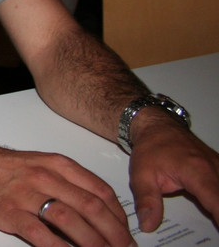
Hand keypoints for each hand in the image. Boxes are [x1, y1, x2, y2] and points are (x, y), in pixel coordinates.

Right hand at [0, 146, 134, 246]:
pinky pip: (40, 234)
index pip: (100, 190)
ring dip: (93, 243)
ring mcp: (27, 195)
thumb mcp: (44, 165)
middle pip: (90, 207)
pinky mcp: (11, 212)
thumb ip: (71, 185)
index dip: (119, 216)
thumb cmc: (8, 169)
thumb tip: (99, 212)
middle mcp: (46, 177)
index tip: (126, 232)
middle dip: (113, 233)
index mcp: (59, 165)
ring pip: (70, 220)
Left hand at [128, 113, 218, 232]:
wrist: (156, 125)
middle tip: (216, 228)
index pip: (217, 201)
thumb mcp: (141, 175)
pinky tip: (215, 210)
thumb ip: (147, 201)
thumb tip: (149, 225)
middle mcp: (214, 169)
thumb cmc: (151, 147)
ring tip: (215, 220)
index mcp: (197, 171)